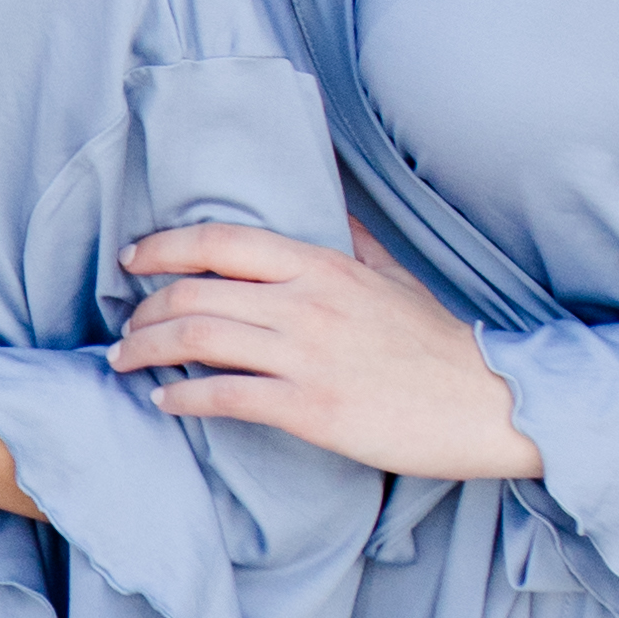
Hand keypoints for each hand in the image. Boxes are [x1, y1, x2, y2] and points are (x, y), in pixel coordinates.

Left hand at [113, 218, 538, 478]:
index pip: (220, 241)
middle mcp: (305, 303)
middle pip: (193, 291)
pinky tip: (165, 400)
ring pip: (197, 338)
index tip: (132, 260)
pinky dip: (181, 396)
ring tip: (127, 360)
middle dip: (144, 309)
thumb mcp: (394, 276)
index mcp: (322, 265)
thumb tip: (329, 208)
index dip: (163, 246)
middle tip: (126, 327)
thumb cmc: (440, 344)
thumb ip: (352, 242)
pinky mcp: (311, 408)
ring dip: (147, 349)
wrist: (492, 403)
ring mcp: (306, 356)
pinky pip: (224, 396)